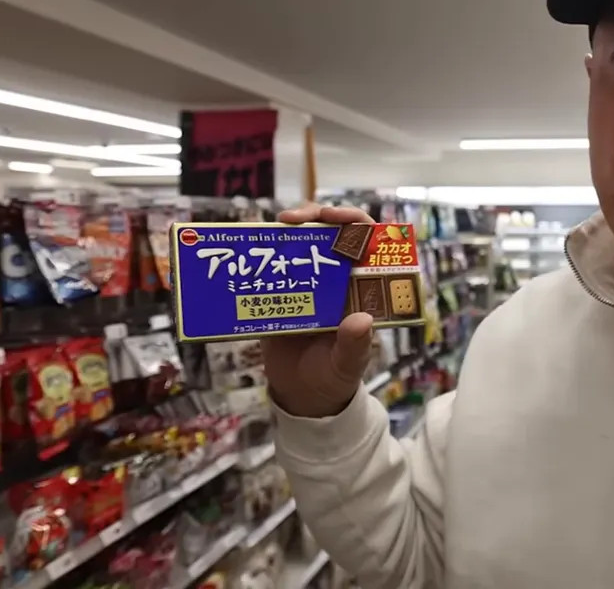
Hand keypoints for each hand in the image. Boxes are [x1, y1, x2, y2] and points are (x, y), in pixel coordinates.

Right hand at [261, 203, 375, 417]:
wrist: (303, 396)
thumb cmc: (335, 378)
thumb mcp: (348, 365)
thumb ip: (355, 345)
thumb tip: (362, 320)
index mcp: (360, 287)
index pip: (366, 241)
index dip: (353, 221)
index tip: (333, 217)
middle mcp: (336, 278)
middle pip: (329, 232)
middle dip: (313, 216)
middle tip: (291, 219)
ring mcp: (307, 284)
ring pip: (300, 243)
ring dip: (285, 231)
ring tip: (271, 229)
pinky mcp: (280, 294)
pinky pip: (272, 268)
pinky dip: (260, 256)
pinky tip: (247, 252)